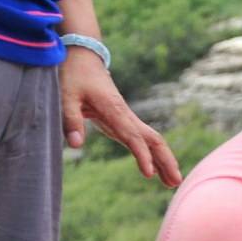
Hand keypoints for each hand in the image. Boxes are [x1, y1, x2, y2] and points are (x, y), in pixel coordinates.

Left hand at [58, 47, 182, 185]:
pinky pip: (142, 139)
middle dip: (166, 160)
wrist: (83, 57)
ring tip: (171, 183)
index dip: (142, 156)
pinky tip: (154, 171)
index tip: (148, 174)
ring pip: (152, 140)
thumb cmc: (73, 76)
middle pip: (154, 139)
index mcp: (114, 110)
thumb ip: (70, 121)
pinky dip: (151, 154)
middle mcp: (125, 115)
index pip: (133, 136)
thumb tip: (77, 145)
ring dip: (164, 160)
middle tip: (176, 183)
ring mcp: (126, 117)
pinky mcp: (121, 120)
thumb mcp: (66, 97)